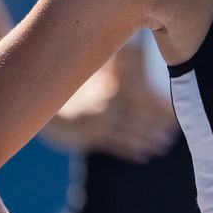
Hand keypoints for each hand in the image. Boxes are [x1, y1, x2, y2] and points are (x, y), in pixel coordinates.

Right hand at [41, 63, 179, 161]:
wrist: (38, 95)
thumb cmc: (77, 82)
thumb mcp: (97, 68)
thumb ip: (124, 65)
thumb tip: (147, 57)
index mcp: (112, 80)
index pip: (142, 93)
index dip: (160, 105)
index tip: (173, 115)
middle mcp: (105, 98)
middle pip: (139, 113)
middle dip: (156, 124)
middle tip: (171, 134)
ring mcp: (95, 118)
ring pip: (128, 130)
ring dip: (147, 138)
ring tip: (163, 146)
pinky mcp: (85, 134)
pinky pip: (112, 143)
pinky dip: (129, 149)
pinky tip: (144, 155)